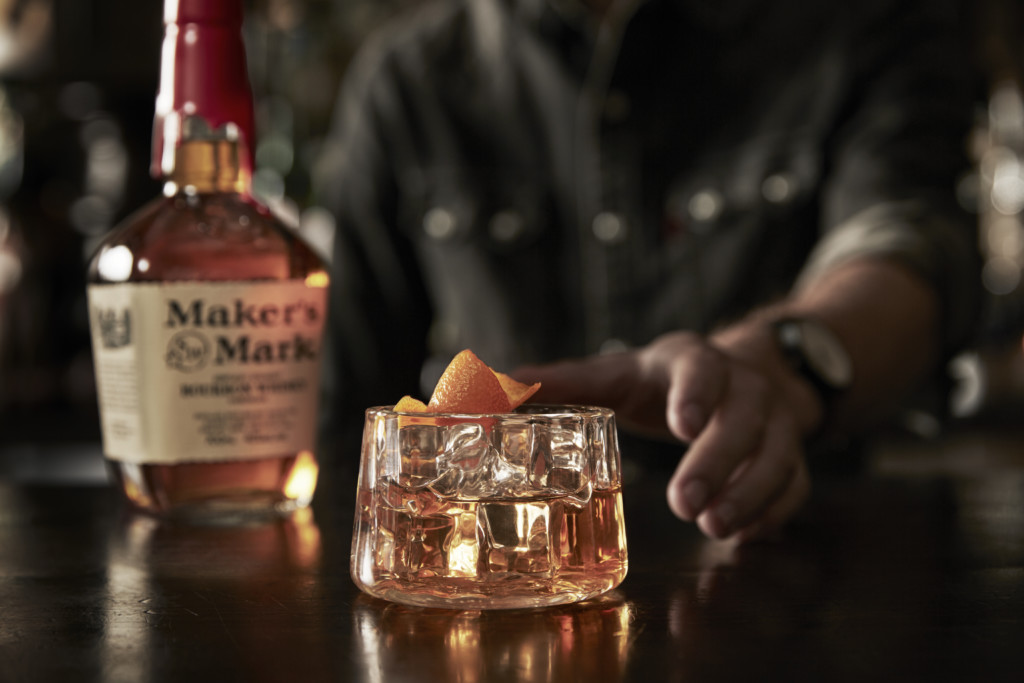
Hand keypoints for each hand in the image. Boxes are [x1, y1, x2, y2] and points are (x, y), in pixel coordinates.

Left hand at [514, 331, 816, 540]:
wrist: (740, 374)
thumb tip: (500, 385)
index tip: (682, 425)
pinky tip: (745, 534)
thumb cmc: (665, 381)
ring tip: (714, 528)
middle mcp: (743, 388)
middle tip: (684, 505)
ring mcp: (774, 423)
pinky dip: (774, 511)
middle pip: (743, 420)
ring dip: (749, 493)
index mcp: (693, 361)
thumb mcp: (620, 374)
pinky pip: (795, 485)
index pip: (702, 369)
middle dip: (717, 463)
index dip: (696, 394)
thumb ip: (566, 382)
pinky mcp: (790, 456)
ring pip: (778, 455)